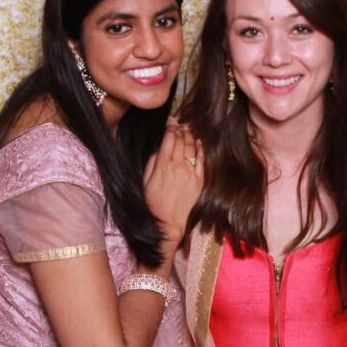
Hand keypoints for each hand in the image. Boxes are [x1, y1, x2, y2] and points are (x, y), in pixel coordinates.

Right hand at [143, 121, 203, 256]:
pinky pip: (201, 160)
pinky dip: (200, 148)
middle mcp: (177, 167)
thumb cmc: (152, 202)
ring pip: (191, 148)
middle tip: (180, 125)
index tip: (170, 123)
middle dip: (180, 130)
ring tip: (187, 129)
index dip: (170, 128)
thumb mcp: (145, 180)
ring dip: (189, 136)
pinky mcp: (199, 181)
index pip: (168, 139)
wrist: (167, 223)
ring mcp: (190, 173)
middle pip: (181, 141)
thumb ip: (152, 161)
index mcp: (162, 166)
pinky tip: (198, 141)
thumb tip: (160, 147)